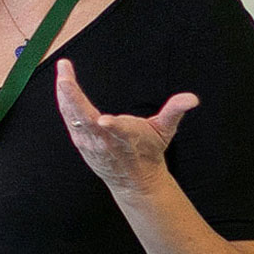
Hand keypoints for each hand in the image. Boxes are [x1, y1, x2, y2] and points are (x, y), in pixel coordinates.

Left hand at [54, 58, 198, 192]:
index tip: (104, 120)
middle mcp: (104, 140)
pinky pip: (69, 119)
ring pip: (72, 117)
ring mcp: (89, 142)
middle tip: (64, 77)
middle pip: (85, 119)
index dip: (112, 126)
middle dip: (73, 98)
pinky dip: (64, 102)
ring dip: (65, 96)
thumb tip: (192, 98)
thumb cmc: (149, 150)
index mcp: (126, 136)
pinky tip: (61, 87)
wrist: (134, 179)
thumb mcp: (165, 130)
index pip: (119, 131)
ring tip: (62, 74)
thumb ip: (175, 110)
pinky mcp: (81, 142)